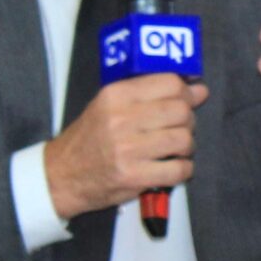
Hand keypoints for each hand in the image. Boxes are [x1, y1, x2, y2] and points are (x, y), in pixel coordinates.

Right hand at [44, 73, 208, 221]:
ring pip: (184, 140)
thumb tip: (200, 89)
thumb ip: (152, 94)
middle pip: (181, 111)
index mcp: (116, 95)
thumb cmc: (90, 138)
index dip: (187, 92)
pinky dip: (183, 169)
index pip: (170, 83)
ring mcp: (128, 149)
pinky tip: (171, 167)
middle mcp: (121, 119)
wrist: (61, 175)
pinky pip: (179, 170)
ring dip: (187, 147)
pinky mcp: (134, 176)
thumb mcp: (110, 105)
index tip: (188, 101)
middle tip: (178, 128)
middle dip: (188, 121)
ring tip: (174, 150)